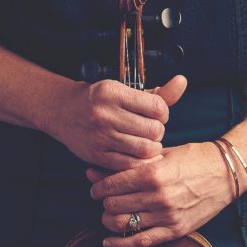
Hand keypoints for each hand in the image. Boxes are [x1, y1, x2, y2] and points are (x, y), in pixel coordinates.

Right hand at [49, 72, 187, 170]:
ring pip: (145, 149)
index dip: (163, 114)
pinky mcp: (97, 155)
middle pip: (154, 130)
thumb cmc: (100, 100)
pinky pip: (130, 165)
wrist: (63, 111)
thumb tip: (183, 81)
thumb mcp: (126, 91)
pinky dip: (140, 162)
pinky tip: (137, 154)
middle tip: (150, 131)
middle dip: (158, 132)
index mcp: (113, 92)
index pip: (157, 107)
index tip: (155, 115)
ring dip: (152, 148)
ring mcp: (100, 136)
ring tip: (145, 142)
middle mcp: (105, 113)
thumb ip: (157, 93)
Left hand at [87, 135, 236, 246]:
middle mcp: (158, 196)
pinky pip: (140, 243)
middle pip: (113, 205)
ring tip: (108, 215)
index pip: (112, 185)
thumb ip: (129, 163)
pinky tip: (108, 242)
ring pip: (122, 224)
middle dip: (104, 203)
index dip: (98, 187)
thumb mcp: (162, 154)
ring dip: (109, 221)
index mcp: (153, 173)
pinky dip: (119, 245)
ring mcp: (167, 216)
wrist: (227, 173)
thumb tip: (92, 171)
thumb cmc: (195, 158)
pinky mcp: (175, 230)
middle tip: (104, 200)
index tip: (96, 187)